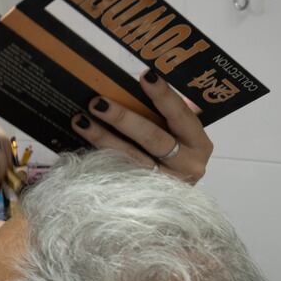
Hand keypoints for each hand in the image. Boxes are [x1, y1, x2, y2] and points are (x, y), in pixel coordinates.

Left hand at [71, 70, 212, 183]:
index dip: (163, 95)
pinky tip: (82, 146)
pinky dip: (99, 159)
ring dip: (103, 138)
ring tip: (81, 121)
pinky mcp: (144, 196)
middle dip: (123, 118)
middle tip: (98, 102)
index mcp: (199, 144)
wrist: (173, 204)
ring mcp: (165, 185)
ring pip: (130, 158)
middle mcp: (187, 166)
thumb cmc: (176, 155)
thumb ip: (170, 114)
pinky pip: (119, 175)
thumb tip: (146, 81)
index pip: (181, 115)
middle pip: (152, 139)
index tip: (145, 76)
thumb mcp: (179, 135)